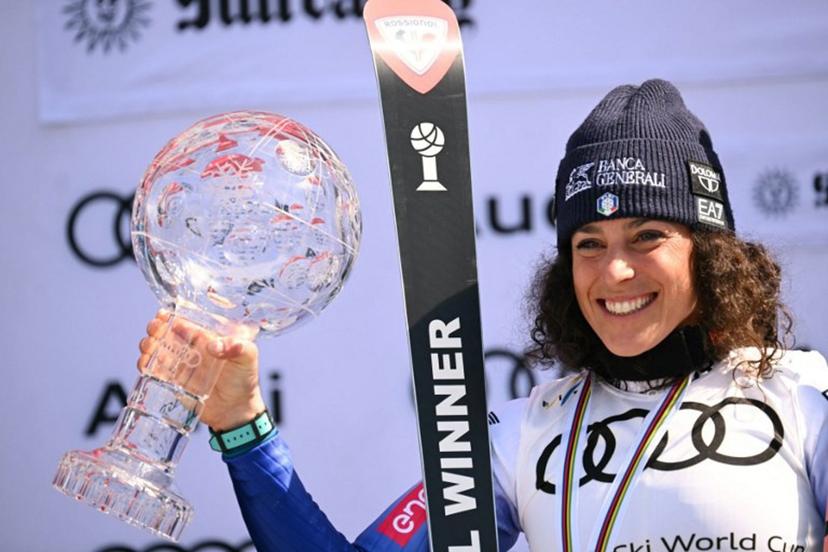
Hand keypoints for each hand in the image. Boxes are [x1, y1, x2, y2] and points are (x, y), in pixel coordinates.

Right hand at [138, 311, 266, 430]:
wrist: (237, 410)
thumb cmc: (244, 379)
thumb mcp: (248, 358)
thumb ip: (238, 348)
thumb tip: (215, 345)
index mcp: (208, 337)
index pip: (187, 322)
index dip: (173, 317)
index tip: (163, 315)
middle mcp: (192, 349)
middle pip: (168, 333)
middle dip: (157, 328)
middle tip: (154, 329)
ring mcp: (181, 365)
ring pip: (158, 350)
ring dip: (149, 345)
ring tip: (148, 347)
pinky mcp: (174, 381)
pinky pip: (155, 371)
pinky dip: (146, 366)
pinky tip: (144, 364)